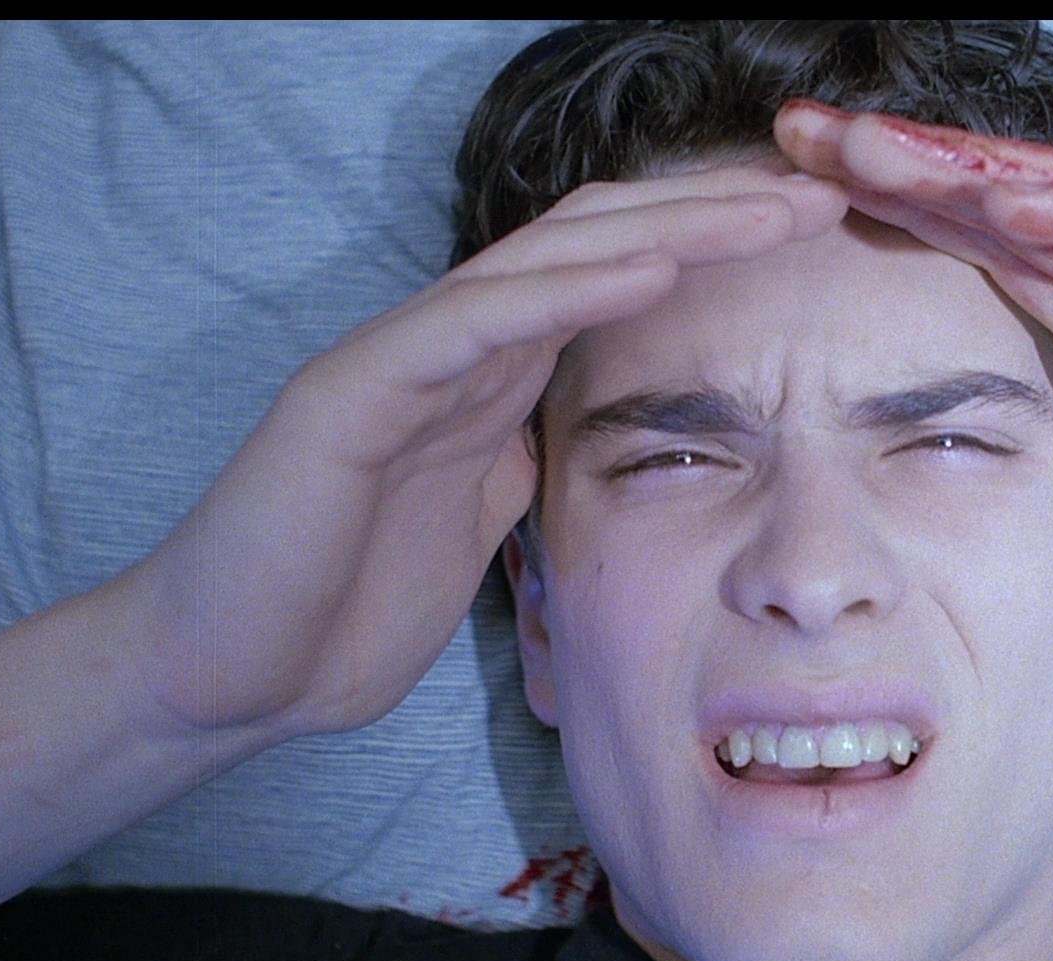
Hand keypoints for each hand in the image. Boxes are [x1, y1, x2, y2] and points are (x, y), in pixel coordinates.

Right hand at [120, 166, 847, 737]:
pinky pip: (477, 322)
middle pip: (600, 243)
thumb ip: (534, 468)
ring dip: (669, 227)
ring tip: (768, 207)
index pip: (614, 277)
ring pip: (549, 258)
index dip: (711, 248)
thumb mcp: (486, 531)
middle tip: (822, 193)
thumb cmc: (346, 609)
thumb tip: (605, 446)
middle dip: (714, 213)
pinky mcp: (355, 392)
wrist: (230, 676)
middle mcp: (456, 347)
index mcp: (493, 378)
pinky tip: (653, 266)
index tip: (811, 242)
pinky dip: (568, 290)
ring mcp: (404, 358)